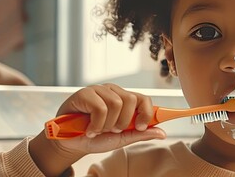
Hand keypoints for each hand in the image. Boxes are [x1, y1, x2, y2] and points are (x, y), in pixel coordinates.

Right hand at [29, 84, 166, 175]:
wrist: (72, 143)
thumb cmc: (96, 138)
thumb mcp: (121, 139)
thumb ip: (140, 134)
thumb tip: (162, 133)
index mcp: (125, 101)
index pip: (144, 99)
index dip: (147, 112)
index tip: (142, 127)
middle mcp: (114, 92)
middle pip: (131, 100)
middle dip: (124, 121)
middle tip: (113, 130)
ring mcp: (99, 91)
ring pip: (116, 103)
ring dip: (108, 124)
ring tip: (99, 129)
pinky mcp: (85, 93)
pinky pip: (100, 107)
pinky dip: (96, 124)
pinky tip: (89, 129)